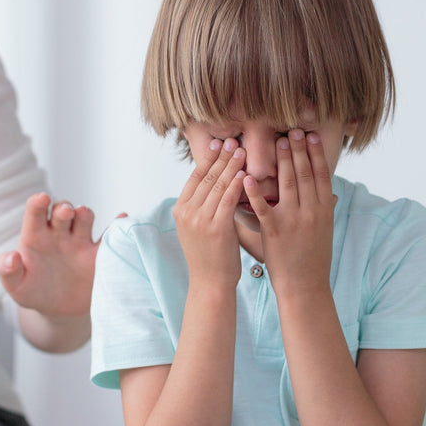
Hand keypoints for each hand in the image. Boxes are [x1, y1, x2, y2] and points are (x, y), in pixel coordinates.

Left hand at [0, 193, 107, 317]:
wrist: (58, 310)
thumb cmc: (33, 292)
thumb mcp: (16, 286)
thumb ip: (8, 272)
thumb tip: (10, 257)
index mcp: (36, 236)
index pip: (36, 212)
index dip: (38, 202)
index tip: (42, 199)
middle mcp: (59, 234)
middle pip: (63, 210)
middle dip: (64, 208)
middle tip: (65, 213)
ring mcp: (80, 242)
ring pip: (84, 218)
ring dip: (84, 214)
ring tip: (83, 217)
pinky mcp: (98, 256)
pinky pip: (109, 237)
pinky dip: (117, 227)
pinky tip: (121, 219)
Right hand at [173, 137, 246, 287]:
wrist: (210, 283)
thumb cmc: (210, 256)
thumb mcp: (198, 227)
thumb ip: (204, 206)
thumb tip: (219, 183)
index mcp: (180, 209)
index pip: (195, 177)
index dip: (207, 158)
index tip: (219, 143)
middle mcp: (186, 212)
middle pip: (206, 177)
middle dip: (221, 157)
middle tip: (233, 141)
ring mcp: (199, 220)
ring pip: (217, 185)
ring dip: (230, 165)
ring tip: (242, 150)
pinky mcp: (215, 228)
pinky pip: (227, 200)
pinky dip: (236, 184)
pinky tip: (244, 173)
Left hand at [244, 130, 334, 292]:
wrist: (306, 286)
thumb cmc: (314, 259)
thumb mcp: (325, 232)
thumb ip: (324, 211)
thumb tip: (332, 195)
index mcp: (324, 210)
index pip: (321, 175)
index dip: (315, 154)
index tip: (310, 136)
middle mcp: (311, 212)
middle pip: (304, 174)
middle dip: (297, 150)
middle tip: (291, 130)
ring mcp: (293, 220)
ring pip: (287, 184)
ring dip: (281, 161)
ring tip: (277, 142)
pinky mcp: (274, 231)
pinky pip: (263, 207)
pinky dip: (254, 192)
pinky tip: (247, 176)